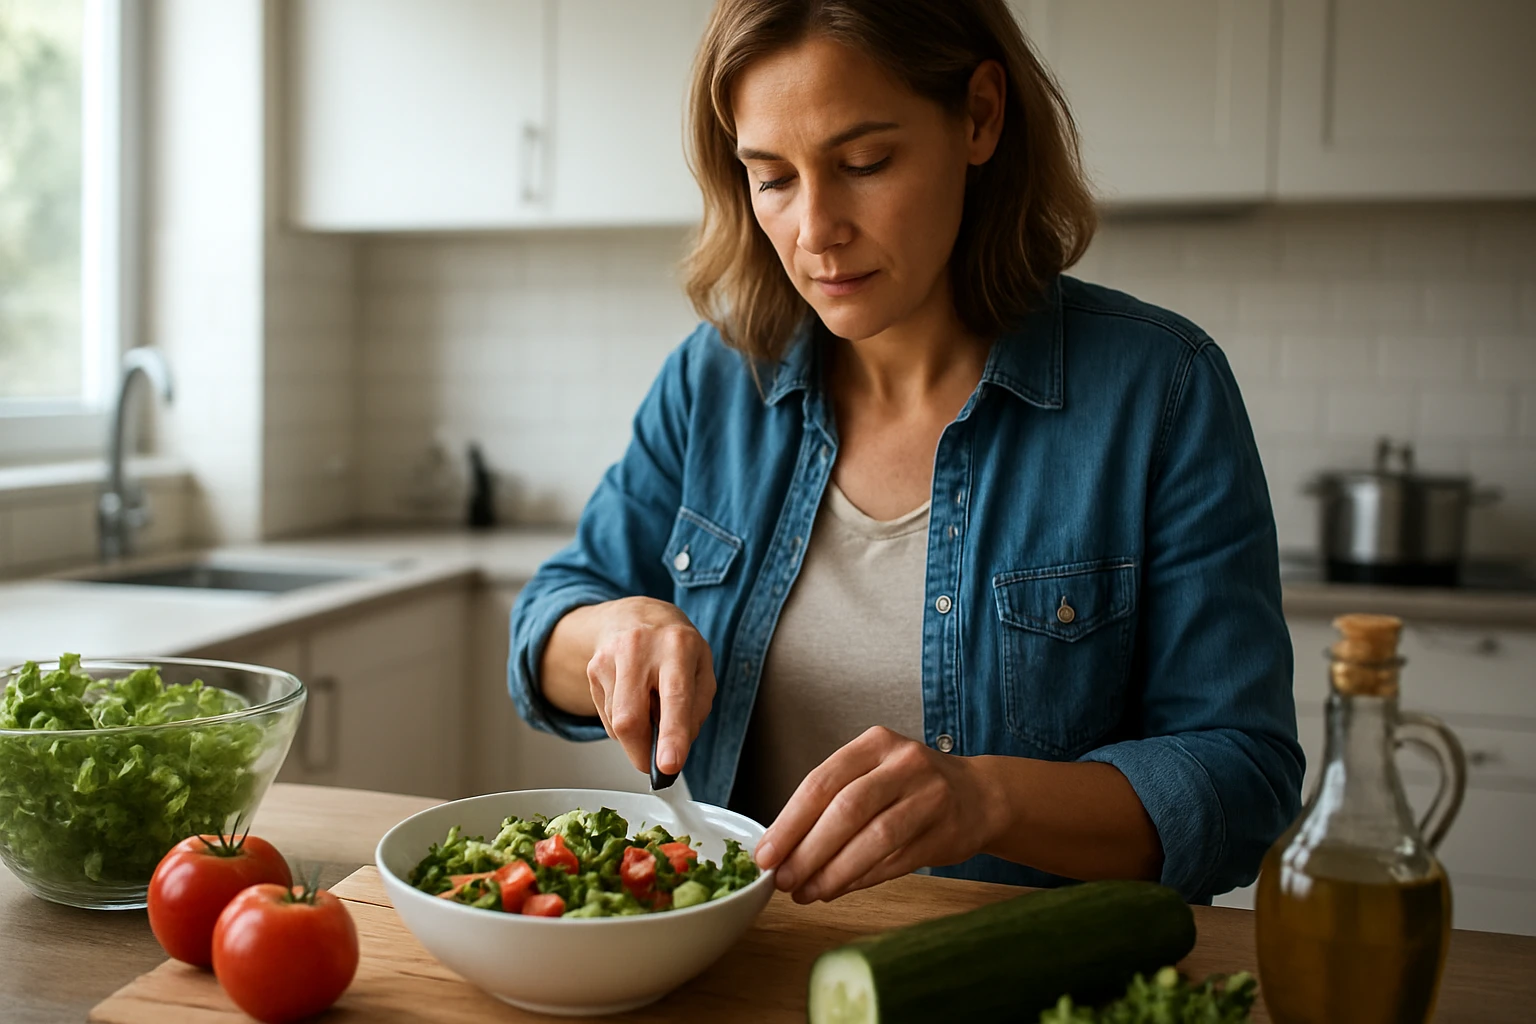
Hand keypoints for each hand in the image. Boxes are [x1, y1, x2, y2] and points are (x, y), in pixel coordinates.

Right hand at [585, 597, 716, 775]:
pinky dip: (625, 723)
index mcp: (677, 646)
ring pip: (618, 722)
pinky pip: (608, 717)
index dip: (672, 736)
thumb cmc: (675, 646)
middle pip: (631, 718)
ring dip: (637, 734)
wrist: (635, 614)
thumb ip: (695, 709)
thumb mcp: (702, 669)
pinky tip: (635, 702)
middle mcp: (639, 648)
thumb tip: (674, 751)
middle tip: (656, 765)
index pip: (674, 697)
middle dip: (642, 752)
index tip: (668, 766)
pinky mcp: (592, 670)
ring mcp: (609, 658)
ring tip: (651, 708)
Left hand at [753, 726, 1002, 902]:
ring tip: (807, 892)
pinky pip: (896, 861)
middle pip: (846, 810)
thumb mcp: (872, 773)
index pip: (821, 782)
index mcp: (875, 743)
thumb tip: (782, 848)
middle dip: (808, 851)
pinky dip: (862, 879)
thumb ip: (831, 801)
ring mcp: (930, 796)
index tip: (766, 854)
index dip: (789, 822)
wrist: (978, 795)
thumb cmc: (909, 786)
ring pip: (874, 839)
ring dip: (834, 872)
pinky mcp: (947, 832)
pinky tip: (840, 889)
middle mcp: (904, 763)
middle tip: (783, 880)